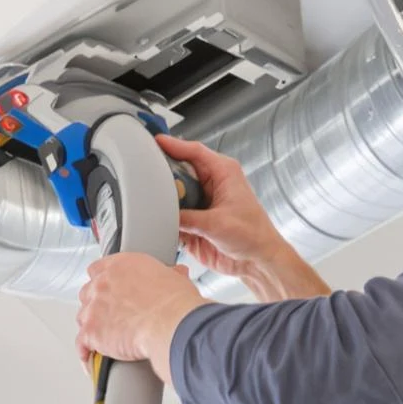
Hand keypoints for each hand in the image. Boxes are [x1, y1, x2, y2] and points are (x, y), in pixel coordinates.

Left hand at [76, 253, 206, 384]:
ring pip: (83, 318)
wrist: (171, 323)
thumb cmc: (175, 302)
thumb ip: (169, 274)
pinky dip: (86, 352)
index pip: (97, 269)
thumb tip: (177, 273)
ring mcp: (94, 308)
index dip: (102, 282)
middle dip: (96, 305)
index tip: (107, 290)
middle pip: (87, 293)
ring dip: (92, 327)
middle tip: (109, 316)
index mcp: (120, 266)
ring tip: (104, 338)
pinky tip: (91, 358)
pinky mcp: (91, 332)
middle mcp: (102, 284)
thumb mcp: (175, 278)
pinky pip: (81, 345)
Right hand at [157, 132, 327, 301]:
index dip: (174, 145)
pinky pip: (173, 215)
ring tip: (148, 200)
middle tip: (145, 175)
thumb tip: (165, 214)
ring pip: (174, 193)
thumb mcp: (217, 224)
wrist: (257, 262)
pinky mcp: (194, 222)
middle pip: (179, 170)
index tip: (155, 142)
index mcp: (223, 173)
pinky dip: (165, 218)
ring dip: (163, 199)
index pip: (194, 152)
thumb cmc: (254, 236)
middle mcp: (211, 185)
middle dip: (163, 173)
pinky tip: (157, 220)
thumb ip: (188, 218)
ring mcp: (201, 203)